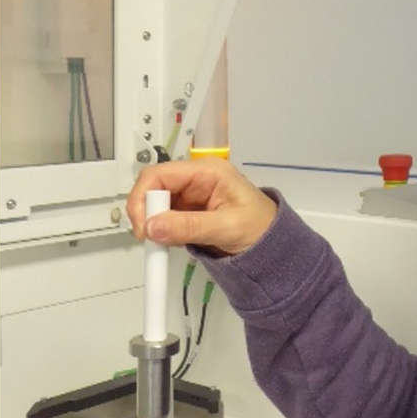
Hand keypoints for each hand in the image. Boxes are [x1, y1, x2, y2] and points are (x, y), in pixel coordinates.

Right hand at [125, 157, 277, 255]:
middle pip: (154, 186)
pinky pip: (163, 216)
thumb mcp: (227, 228)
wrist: (274, 245)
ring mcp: (191, 194)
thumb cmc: (261, 228)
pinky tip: (170, 241)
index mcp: (207, 172)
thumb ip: (189, 227)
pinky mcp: (188, 210)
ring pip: (156, 203)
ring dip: (153, 222)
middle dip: (146, 211)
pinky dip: (161, 230)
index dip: (143, 197)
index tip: (142, 225)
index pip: (160, 174)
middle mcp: (196, 178)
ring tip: (163, 242)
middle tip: (148, 237)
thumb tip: (153, 226)